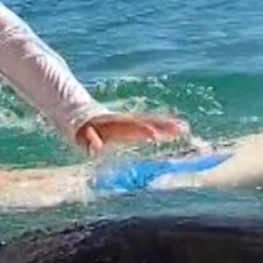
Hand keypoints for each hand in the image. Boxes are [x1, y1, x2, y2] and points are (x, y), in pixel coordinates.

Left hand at [75, 112, 189, 155]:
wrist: (78, 114)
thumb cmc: (79, 131)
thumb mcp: (80, 137)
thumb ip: (88, 142)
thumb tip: (96, 147)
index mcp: (111, 125)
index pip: (129, 128)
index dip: (142, 131)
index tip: (155, 135)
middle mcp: (123, 121)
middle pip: (146, 122)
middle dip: (163, 126)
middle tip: (182, 129)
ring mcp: (129, 122)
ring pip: (151, 121)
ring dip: (167, 125)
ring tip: (185, 127)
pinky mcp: (133, 126)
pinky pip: (151, 123)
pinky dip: (166, 126)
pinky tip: (181, 128)